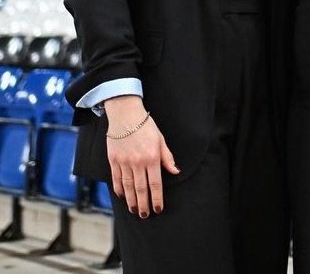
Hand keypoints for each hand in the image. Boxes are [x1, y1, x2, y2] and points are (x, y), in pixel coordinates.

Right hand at [105, 95, 179, 217]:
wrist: (126, 114)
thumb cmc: (146, 126)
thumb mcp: (161, 139)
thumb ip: (167, 157)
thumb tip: (175, 171)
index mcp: (152, 157)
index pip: (155, 184)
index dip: (157, 198)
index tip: (158, 208)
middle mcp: (138, 162)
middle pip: (141, 189)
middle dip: (144, 204)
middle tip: (145, 215)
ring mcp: (124, 162)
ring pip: (128, 187)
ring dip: (131, 201)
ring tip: (134, 210)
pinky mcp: (113, 160)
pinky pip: (116, 179)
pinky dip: (119, 190)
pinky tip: (122, 197)